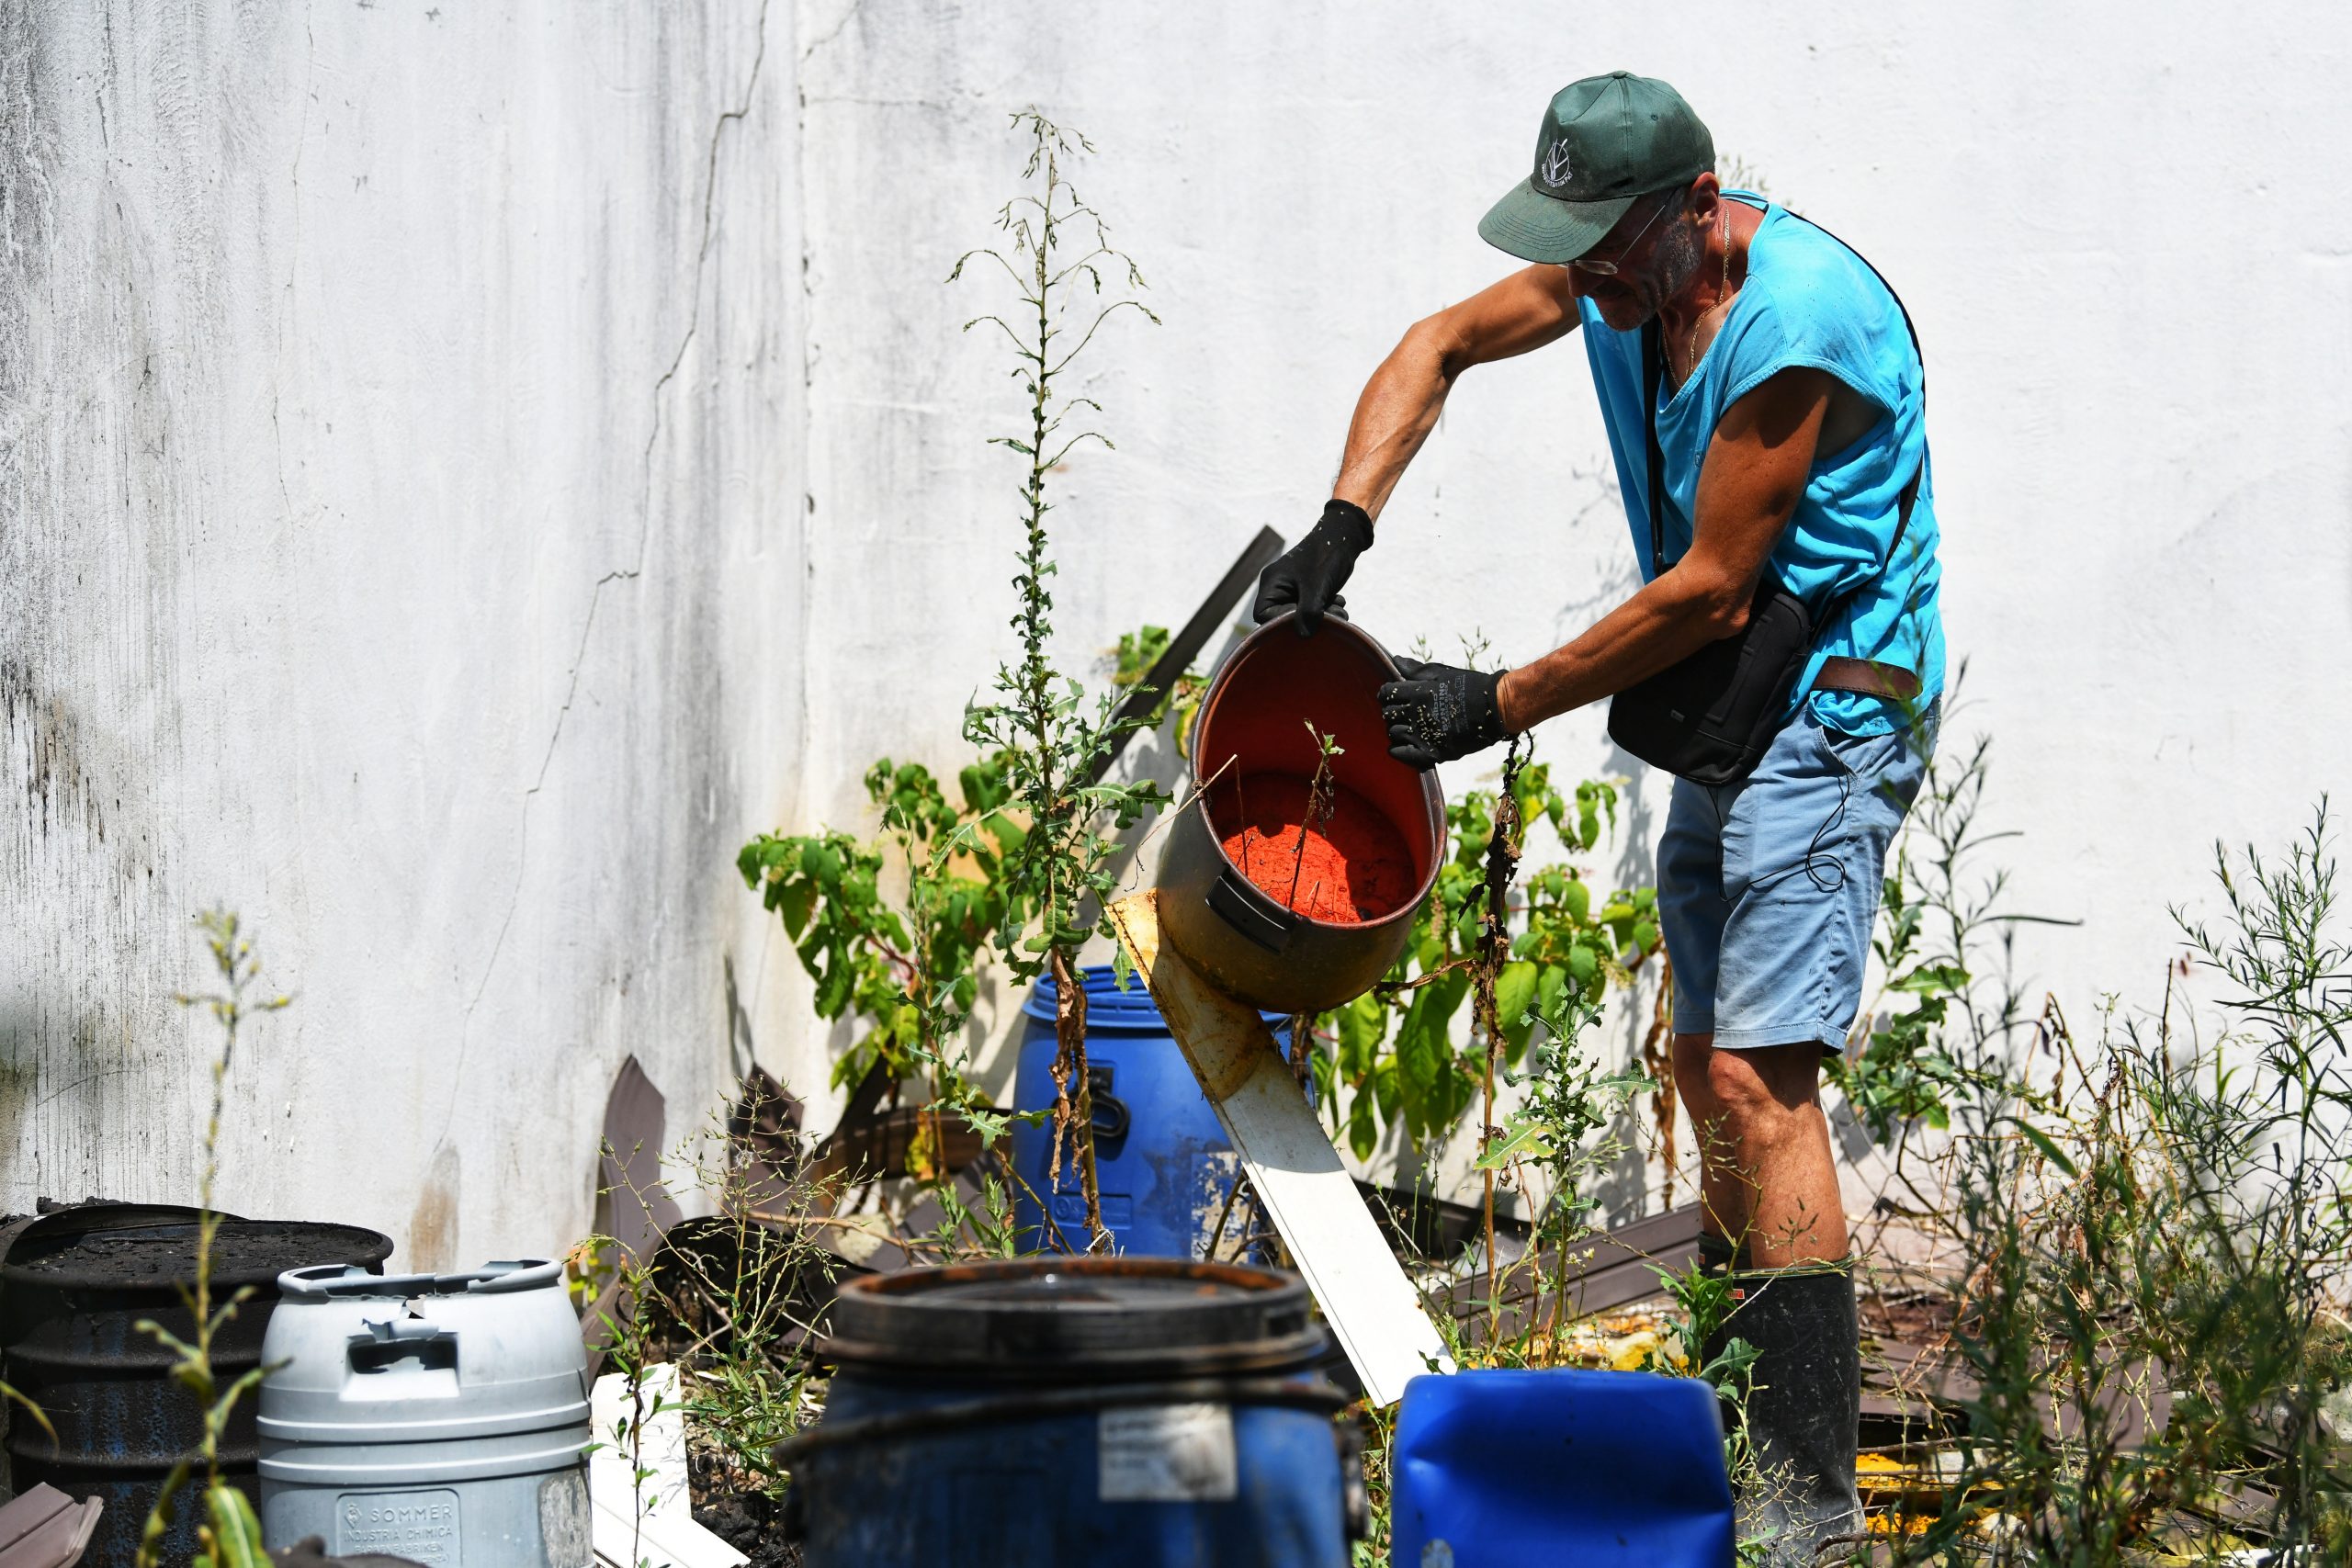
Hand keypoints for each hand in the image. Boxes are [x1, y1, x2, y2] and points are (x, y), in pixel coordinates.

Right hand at [1253, 500, 1372, 635]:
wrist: (1345, 539)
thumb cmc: (1325, 556)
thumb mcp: (1316, 586)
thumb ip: (1308, 611)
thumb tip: (1304, 636)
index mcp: (1272, 583)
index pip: (1264, 614)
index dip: (1283, 622)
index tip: (1306, 620)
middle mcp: (1278, 589)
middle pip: (1284, 618)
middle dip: (1309, 621)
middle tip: (1331, 617)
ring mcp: (1293, 592)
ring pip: (1302, 618)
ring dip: (1322, 617)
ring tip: (1339, 608)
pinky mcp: (1308, 594)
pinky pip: (1313, 612)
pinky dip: (1327, 611)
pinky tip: (1339, 602)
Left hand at [1378, 656, 1509, 770]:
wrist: (1497, 707)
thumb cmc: (1471, 686)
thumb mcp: (1443, 673)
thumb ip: (1416, 669)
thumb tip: (1395, 661)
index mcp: (1419, 692)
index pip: (1386, 693)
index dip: (1387, 694)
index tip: (1394, 696)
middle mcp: (1418, 713)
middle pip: (1387, 714)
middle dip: (1391, 711)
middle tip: (1402, 712)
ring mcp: (1425, 734)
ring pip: (1393, 733)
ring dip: (1397, 729)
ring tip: (1408, 727)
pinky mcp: (1434, 752)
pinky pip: (1404, 754)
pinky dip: (1398, 751)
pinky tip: (1401, 746)